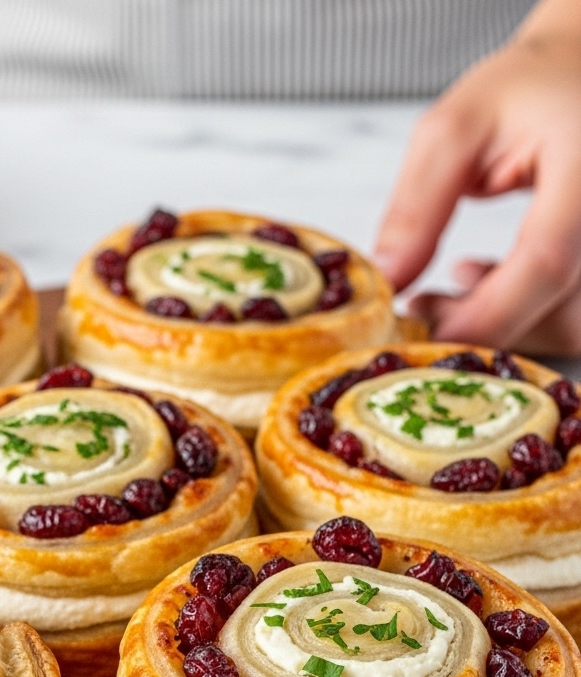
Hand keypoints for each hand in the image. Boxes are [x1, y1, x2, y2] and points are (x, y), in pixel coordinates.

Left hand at [373, 5, 580, 354]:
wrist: (579, 72)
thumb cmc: (524, 92)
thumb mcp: (453, 129)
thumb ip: (417, 206)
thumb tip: (385, 281)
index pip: (547, 261)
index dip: (485, 312)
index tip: (424, 335)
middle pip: (565, 311)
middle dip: (484, 327)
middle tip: (418, 308)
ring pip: (569, 324)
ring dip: (498, 325)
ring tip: (442, 289)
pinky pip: (572, 316)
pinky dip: (518, 315)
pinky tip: (475, 276)